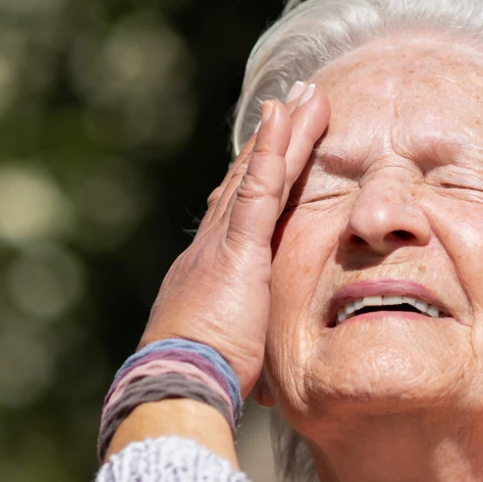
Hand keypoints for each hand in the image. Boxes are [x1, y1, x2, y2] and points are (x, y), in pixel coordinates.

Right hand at [139, 82, 329, 396]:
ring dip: (282, 132)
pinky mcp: (238, 249)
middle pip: (246, 183)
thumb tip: (267, 385)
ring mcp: (222, 244)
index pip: (239, 217)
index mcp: (209, 275)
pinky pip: (259, 189)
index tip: (275, 152)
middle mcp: (209, 249)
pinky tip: (285, 116)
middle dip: (272, 143)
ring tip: (305, 95)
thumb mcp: (230, 364)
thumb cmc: (201, 386)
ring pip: (257, 176)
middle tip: (294, 103)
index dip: (257, 180)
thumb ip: (245, 354)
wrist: (176, 386)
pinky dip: (272, 149)